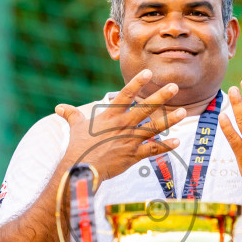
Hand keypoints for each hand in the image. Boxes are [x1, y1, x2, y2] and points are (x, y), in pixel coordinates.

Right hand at [56, 68, 187, 181]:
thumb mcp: (76, 127)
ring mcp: (129, 140)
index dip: (137, 82)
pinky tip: (177, 141)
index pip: (125, 95)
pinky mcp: (133, 155)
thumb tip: (59, 108)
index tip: (149, 72)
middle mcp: (122, 125)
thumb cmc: (77, 147)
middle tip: (174, 86)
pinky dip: (165, 146)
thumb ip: (72, 115)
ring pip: (153, 127)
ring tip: (183, 111)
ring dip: (169, 120)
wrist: (81, 169)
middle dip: (161, 96)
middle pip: (145, 108)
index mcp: (110, 115)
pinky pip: (152, 149)